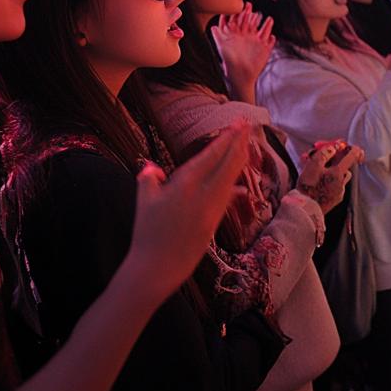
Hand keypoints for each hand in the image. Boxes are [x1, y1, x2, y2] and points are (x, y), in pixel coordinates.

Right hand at [127, 123, 253, 293]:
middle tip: (247, 124)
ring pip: (231, 178)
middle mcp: (204, 194)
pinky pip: (227, 195)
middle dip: (239, 142)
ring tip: (245, 144)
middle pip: (228, 163)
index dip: (226, 138)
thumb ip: (149, 179)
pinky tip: (239, 182)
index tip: (236, 124)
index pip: (211, 155)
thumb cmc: (147, 232)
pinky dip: (233, 184)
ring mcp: (213, 209)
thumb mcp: (143, 200)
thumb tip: (152, 167)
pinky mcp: (215, 222)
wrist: (158, 267)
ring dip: (239, 159)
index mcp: (184, 184)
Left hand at [211, 4, 274, 100]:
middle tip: (250, 6)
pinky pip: (270, 41)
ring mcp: (257, 42)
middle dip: (250, 14)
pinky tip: (272, 36)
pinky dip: (272, 38)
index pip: (240, 20)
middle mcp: (248, 36)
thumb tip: (213, 27)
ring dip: (266, 25)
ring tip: (269, 19)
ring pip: (263, 29)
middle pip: (251, 21)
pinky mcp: (265, 49)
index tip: (240, 7)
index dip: (239, 13)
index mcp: (238, 34)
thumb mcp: (222, 47)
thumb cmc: (229, 62)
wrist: (239, 76)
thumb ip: (218, 36)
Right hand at [296, 139, 365, 213]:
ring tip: (321, 171)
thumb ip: (324, 153)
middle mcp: (341, 183)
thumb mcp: (313, 165)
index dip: (352, 149)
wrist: (305, 209)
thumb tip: (333, 148)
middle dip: (338, 162)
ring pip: (340, 178)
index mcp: (338, 173)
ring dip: (334, 173)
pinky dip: (330, 182)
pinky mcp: (334, 200)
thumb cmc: (308, 187)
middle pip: (345, 168)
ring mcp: (339, 192)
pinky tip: (320, 183)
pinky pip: (336, 187)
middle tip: (328, 159)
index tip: (352, 146)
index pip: (351, 157)